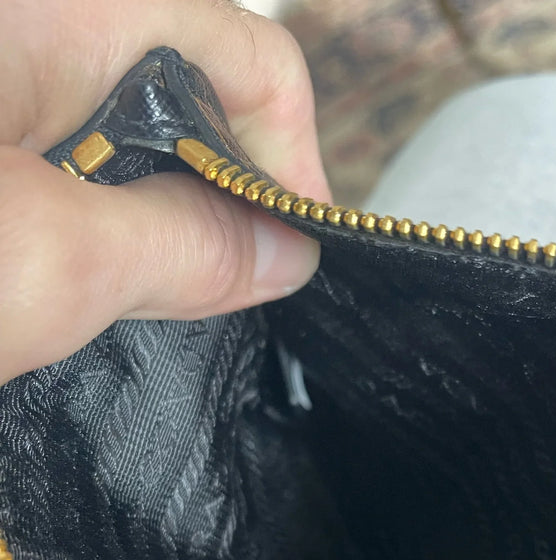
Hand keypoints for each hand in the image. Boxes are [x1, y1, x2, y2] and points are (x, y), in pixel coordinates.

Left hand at [0, 0, 329, 382]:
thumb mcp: (45, 261)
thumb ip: (184, 246)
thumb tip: (289, 253)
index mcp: (57, 14)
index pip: (246, 56)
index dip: (289, 161)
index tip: (293, 256)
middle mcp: (38, 36)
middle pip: (187, 101)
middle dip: (218, 199)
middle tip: (214, 296)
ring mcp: (11, 96)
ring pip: (127, 146)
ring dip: (152, 227)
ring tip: (126, 302)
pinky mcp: (0, 152)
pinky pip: (70, 173)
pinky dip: (91, 233)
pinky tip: (65, 288)